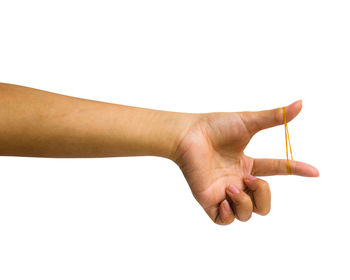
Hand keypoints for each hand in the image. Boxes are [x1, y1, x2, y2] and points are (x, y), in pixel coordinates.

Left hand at [174, 100, 318, 224]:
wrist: (188, 135)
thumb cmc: (215, 127)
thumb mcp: (248, 122)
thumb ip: (273, 117)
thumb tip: (300, 104)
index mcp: (247, 165)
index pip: (277, 170)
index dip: (296, 170)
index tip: (314, 171)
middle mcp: (237, 181)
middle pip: (264, 203)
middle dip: (264, 195)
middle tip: (248, 179)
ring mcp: (223, 192)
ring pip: (247, 214)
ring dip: (245, 203)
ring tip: (231, 187)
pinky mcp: (208, 201)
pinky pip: (224, 221)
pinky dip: (229, 214)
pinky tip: (224, 197)